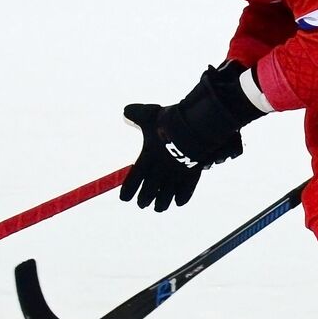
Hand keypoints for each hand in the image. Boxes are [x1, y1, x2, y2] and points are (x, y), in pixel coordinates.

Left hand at [120, 64, 262, 211]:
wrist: (192, 128)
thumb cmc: (167, 122)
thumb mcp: (148, 114)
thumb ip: (136, 114)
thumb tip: (125, 111)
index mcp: (147, 159)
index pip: (133, 181)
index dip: (127, 192)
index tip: (124, 198)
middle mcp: (159, 171)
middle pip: (148, 194)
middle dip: (144, 200)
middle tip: (142, 204)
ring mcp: (176, 175)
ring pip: (166, 198)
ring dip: (161, 204)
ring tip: (159, 207)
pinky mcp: (191, 176)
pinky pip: (185, 193)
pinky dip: (181, 199)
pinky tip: (178, 202)